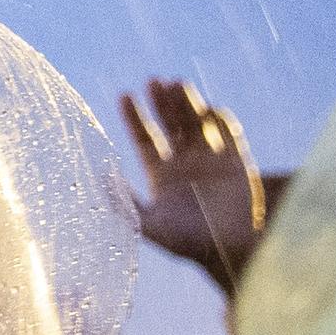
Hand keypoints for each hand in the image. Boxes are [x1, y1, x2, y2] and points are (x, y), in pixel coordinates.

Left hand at [121, 77, 266, 291]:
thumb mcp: (149, 224)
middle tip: (153, 81)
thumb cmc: (187, 243)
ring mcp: (212, 160)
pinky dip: (222, 122)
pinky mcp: (237, 163)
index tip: (125, 95)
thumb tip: (97, 180)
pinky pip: (230, 136)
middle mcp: (185, 163)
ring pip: (197, 123)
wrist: (228, 252)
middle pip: (171, 123)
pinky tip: (211, 112)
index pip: (144, 138)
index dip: (135, 116)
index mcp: (161, 175)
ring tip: (177, 84)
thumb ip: (125, 203)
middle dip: (162, 103)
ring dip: (188, 103)